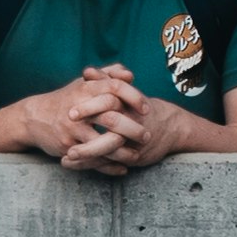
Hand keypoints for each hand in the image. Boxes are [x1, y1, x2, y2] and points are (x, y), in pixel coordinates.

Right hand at [41, 65, 155, 174]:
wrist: (34, 117)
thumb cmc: (66, 99)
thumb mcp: (83, 83)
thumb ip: (107, 75)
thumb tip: (129, 75)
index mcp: (85, 89)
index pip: (115, 88)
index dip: (134, 97)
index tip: (147, 109)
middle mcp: (79, 108)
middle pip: (112, 119)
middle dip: (133, 129)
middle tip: (147, 136)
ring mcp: (72, 130)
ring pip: (103, 144)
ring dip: (123, 152)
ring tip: (137, 155)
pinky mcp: (67, 148)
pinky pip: (92, 160)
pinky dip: (109, 167)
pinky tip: (122, 168)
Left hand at [68, 84, 214, 177]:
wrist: (170, 127)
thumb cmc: (140, 108)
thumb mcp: (125, 92)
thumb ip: (107, 79)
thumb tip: (88, 71)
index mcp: (128, 104)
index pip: (109, 103)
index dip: (89, 108)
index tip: (70, 113)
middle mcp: (132, 122)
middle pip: (111, 126)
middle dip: (87, 133)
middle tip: (67, 144)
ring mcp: (133, 142)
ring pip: (109, 150)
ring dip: (86, 154)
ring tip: (66, 156)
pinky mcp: (132, 158)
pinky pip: (109, 164)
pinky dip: (89, 165)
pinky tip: (68, 163)